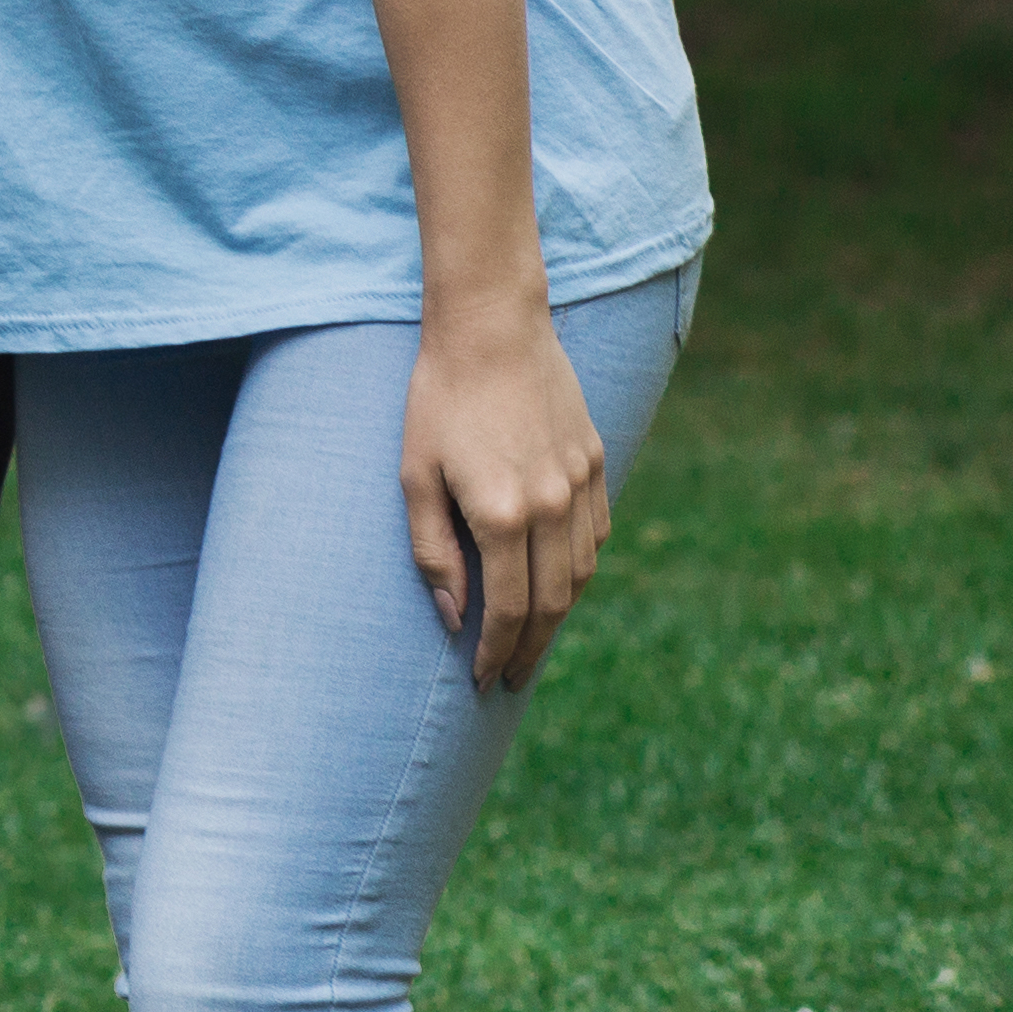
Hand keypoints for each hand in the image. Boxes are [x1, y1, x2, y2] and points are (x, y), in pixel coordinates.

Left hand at [403, 293, 611, 688]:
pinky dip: (579, 570)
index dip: (496, 653)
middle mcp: (553, 509)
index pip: (508, 610)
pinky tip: (558, 583)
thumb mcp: (415, 475)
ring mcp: (582, 487)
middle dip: (530, 649)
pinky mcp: (598, 464)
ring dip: (559, 616)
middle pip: (553, 604)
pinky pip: (595, 537)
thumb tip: (454, 618)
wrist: (492, 329)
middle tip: (511, 680)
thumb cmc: (438, 399)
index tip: (483, 682)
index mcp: (503, 516)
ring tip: (532, 641)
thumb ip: (434, 551)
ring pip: (582, 575)